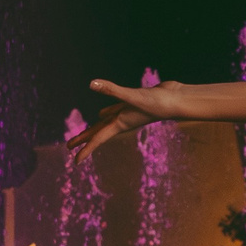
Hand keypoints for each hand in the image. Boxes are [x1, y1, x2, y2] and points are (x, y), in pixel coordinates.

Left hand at [67, 78, 183, 157]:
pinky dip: (107, 112)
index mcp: (120, 123)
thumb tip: (91, 83)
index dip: (86, 149)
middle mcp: (122, 120)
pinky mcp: (132, 103)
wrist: (177, 99)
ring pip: (106, 122)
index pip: (98, 138)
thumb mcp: (132, 96)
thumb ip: (112, 90)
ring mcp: (127, 112)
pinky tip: (103, 112)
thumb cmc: (158, 102)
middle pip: (98, 132)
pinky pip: (115, 110)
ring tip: (84, 133)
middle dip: (84, 139)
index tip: (76, 161)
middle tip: (69, 147)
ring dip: (95, 128)